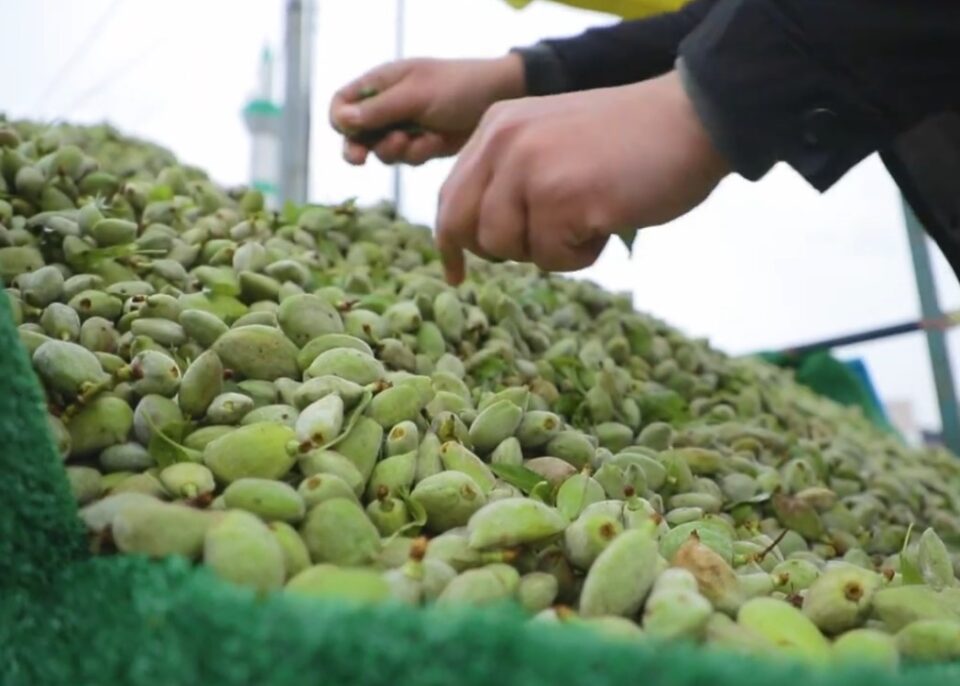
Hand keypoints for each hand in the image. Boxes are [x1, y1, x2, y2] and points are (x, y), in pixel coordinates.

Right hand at [329, 55, 525, 165]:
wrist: (498, 99)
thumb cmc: (457, 87)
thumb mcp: (415, 96)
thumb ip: (379, 110)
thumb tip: (341, 120)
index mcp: (380, 83)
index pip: (342, 102)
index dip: (340, 118)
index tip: (348, 131)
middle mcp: (388, 106)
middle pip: (356, 134)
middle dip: (358, 147)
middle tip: (359, 160)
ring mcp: (404, 127)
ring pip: (381, 151)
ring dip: (395, 150)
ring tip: (414, 140)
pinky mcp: (422, 146)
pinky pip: (407, 159)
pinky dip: (419, 154)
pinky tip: (438, 142)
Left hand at [435, 70, 729, 283]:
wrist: (692, 118)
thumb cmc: (629, 138)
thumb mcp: (550, 140)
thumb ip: (512, 174)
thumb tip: (481, 235)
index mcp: (496, 126)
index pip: (450, 196)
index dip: (451, 242)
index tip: (457, 273)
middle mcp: (504, 143)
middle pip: (469, 229)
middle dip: (504, 249)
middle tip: (548, 239)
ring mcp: (530, 169)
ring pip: (508, 248)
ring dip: (550, 250)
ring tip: (588, 216)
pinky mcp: (561, 198)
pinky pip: (551, 259)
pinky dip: (581, 255)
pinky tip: (606, 220)